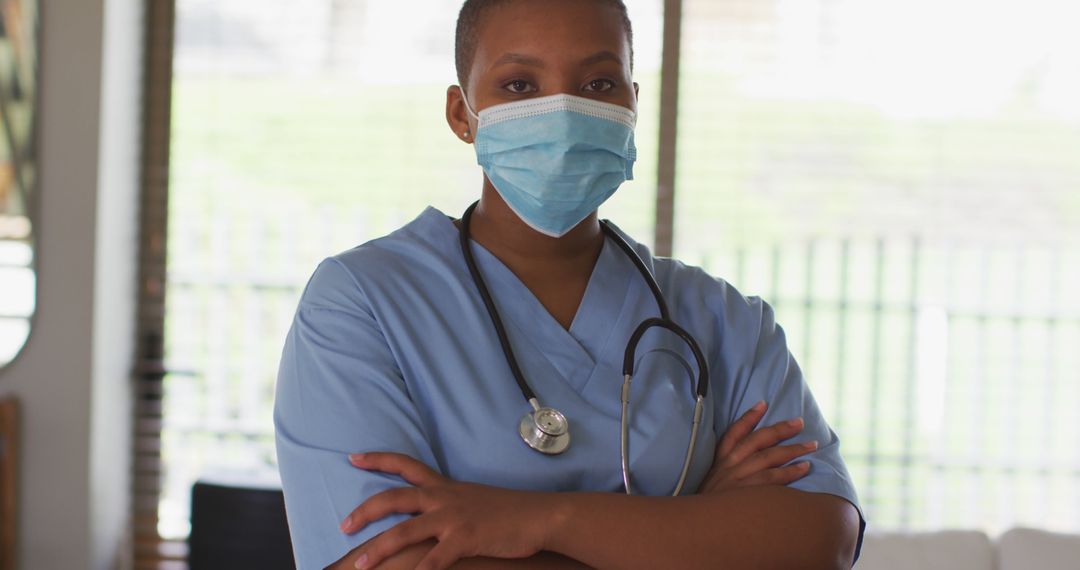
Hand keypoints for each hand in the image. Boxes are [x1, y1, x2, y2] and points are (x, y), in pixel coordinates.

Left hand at [339, 452, 550, 569]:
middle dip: (365, 511)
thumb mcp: (472, 500)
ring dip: (379, 549)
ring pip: (405, 531)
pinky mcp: (465, 539)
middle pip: (394, 498)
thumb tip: (429, 516)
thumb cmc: (508, 511)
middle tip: (344, 525)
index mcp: (444, 486)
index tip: (353, 457)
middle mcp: (443, 498)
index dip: (377, 459)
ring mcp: (453, 519)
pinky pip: (434, 560)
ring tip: (360, 564)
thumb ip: (448, 504)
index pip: (405, 464)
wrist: (538, 515)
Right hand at [697, 401, 816, 494]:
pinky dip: (790, 472)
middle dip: (780, 429)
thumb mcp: (712, 482)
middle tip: (799, 423)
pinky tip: (805, 467)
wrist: (699, 526)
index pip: (734, 433)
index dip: (749, 417)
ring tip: (811, 445)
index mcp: (719, 460)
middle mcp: (728, 466)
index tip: (763, 404)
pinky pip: (773, 479)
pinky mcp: (747, 494)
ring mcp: (738, 479)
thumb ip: (726, 468)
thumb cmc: (710, 505)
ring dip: (793, 450)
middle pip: (757, 441)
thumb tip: (749, 458)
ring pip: (769, 458)